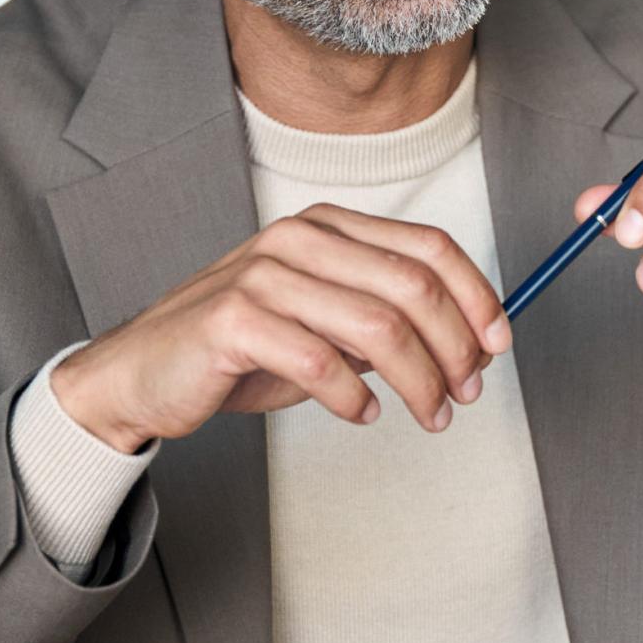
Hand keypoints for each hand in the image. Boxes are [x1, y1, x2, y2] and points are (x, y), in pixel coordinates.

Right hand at [50, 204, 510, 452]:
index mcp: (328, 227)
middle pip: (412, 285)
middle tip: (466, 393)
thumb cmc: (239, 350)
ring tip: (429, 415)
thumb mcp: (323, 327)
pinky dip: (353, 398)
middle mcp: (299, 238)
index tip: (499, 344)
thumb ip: (383, 324)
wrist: (143, 373)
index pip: (428, 246)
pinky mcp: (234, 320)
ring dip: (418, 381)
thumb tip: (467, 343)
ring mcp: (264, 274)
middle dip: (455, 346)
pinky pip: (319, 362)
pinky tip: (362, 415)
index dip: (476, 296)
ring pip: (376, 326)